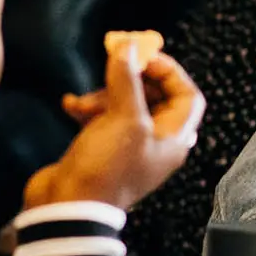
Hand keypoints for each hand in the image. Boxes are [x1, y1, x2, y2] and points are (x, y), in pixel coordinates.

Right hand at [24, 44, 204, 210]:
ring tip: (82, 102)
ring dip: (103, 95)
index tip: (143, 55)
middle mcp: (156, 143)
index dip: (169, 71)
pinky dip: (89, 109)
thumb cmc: (106, 167)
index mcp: (174, 139)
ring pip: (124, 105)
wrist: (68, 208)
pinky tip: (70, 106)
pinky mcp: (103, 149)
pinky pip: (103, 119)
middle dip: (130, 80)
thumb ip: (128, 79)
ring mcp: (129, 147)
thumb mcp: (123, 118)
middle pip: (155, 97)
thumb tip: (128, 47)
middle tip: (111, 66)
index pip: (188, 96)